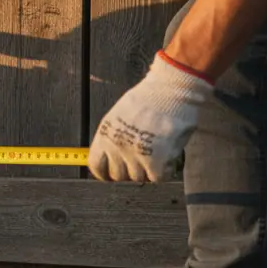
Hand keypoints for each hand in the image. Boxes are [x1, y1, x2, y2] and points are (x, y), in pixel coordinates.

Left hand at [89, 51, 214, 182]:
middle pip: (118, 175)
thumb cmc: (148, 99)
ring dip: (148, 169)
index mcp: (105, 135)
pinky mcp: (156, 161)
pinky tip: (168, 157)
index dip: (104, 173)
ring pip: (138, 177)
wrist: (170, 90)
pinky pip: (157, 178)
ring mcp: (135, 156)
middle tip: (142, 160)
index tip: (112, 174)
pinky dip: (164, 171)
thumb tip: (114, 157)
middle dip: (129, 170)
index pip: (96, 166)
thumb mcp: (118, 116)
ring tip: (157, 152)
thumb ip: (114, 138)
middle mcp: (116, 148)